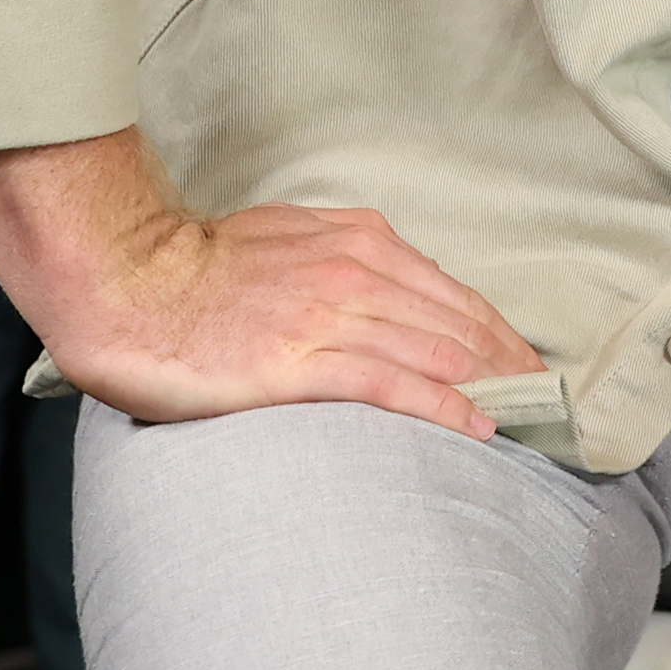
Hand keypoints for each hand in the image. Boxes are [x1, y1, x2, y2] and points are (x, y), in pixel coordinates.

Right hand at [0, 127, 536, 441]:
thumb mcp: (286, 242)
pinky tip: (476, 428)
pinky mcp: (301, 362)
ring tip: (526, 420)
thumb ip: (339, 262)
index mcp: (357, 241)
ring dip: (492, 388)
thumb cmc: (194, 270)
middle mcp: (356, 272)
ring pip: (438, 352)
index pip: (452, 293)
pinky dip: (444, 407)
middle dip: (511, 364)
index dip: (498, 332)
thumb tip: (382, 296)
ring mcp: (331, 316)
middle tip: (545, 401)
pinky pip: (392, 386)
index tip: (526, 364)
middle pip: (460, 323)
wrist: (125, 283)